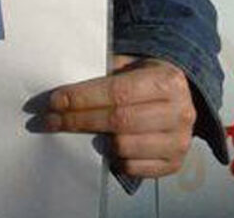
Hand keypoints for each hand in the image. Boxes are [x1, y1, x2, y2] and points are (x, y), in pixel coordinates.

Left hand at [44, 55, 196, 177]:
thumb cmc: (145, 79)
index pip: (118, 92)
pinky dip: (114, 159)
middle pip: (118, 121)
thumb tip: (64, 93)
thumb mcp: (130, 65)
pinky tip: (103, 146)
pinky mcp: (175, 164)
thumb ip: (103, 75)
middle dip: (79, 120)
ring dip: (95, 141)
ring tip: (75, 132)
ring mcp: (179, 141)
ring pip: (124, 146)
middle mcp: (180, 112)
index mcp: (166, 81)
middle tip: (51, 120)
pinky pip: (134, 168)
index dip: (83, 98)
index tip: (55, 101)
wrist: (182, 98)